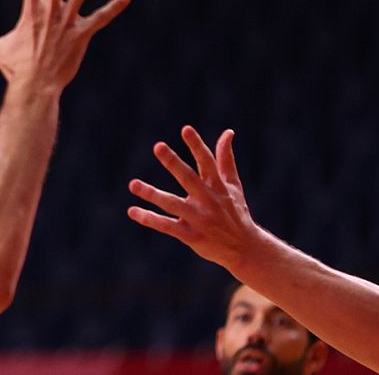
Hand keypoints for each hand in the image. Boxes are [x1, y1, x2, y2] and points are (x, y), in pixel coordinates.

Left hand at [126, 126, 263, 270]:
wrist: (245, 249)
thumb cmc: (236, 212)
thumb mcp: (233, 186)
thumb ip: (226, 159)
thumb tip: (228, 132)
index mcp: (218, 186)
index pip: (207, 162)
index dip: (197, 145)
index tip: (186, 129)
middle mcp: (208, 200)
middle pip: (188, 178)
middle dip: (174, 162)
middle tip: (158, 146)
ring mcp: (199, 218)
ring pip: (172, 204)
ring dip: (152, 194)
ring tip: (132, 184)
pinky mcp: (191, 235)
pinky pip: (167, 226)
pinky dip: (150, 219)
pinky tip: (133, 211)